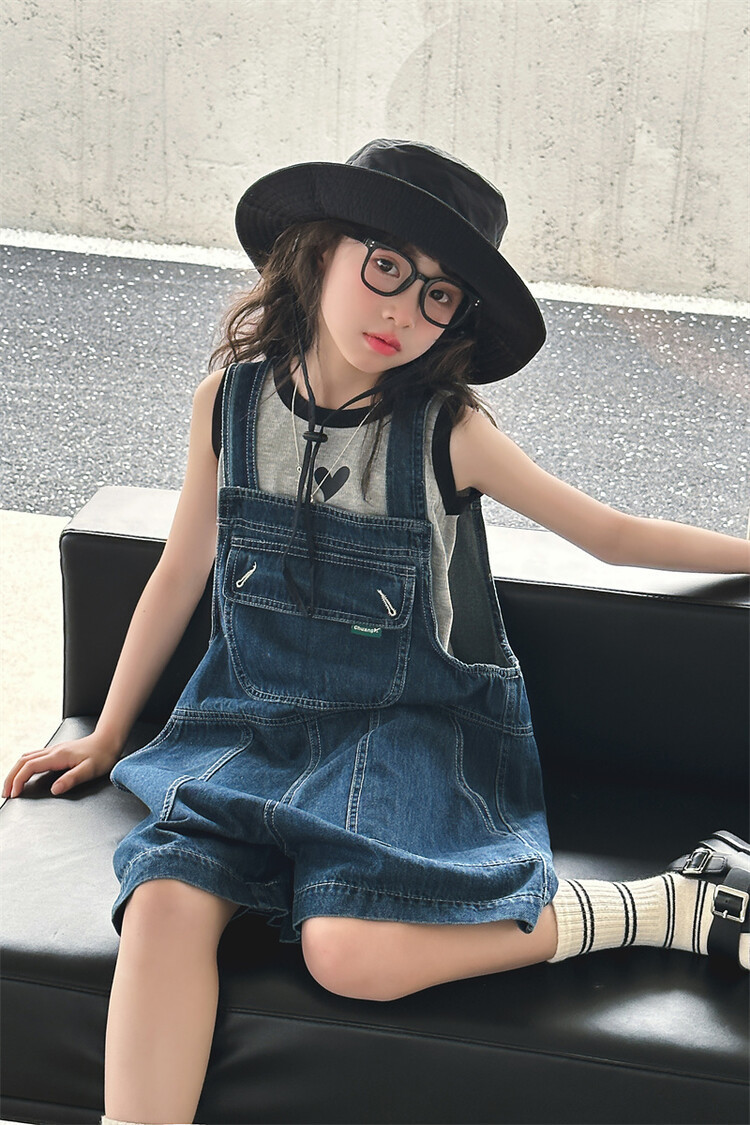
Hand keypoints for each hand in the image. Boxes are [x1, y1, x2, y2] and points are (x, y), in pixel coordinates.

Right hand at [2, 730, 120, 798]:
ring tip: (10, 786)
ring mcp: (53, 750)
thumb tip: (55, 789)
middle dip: (11, 777)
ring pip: (26, 758)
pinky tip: (24, 774)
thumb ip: (72, 779)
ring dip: (15, 771)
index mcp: (58, 756)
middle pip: (22, 761)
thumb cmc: (102, 755)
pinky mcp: (56, 751)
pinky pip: (33, 756)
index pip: (30, 767)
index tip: (14, 794)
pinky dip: (23, 766)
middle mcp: (52, 751)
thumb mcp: (90, 770)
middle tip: (5, 793)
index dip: (19, 780)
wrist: (108, 740)